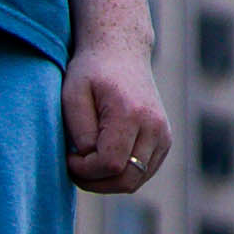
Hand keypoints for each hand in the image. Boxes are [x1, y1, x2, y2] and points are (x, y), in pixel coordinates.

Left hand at [62, 33, 172, 196]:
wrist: (121, 51)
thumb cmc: (91, 72)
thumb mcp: (73, 95)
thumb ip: (80, 131)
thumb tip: (89, 159)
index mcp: (131, 113)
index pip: (110, 164)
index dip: (85, 170)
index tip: (69, 157)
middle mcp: (154, 126)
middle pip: (127, 180)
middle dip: (96, 183)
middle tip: (75, 169)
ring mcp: (163, 135)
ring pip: (136, 181)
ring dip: (108, 181)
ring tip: (88, 163)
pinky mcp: (165, 140)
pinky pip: (144, 173)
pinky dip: (122, 175)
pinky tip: (104, 159)